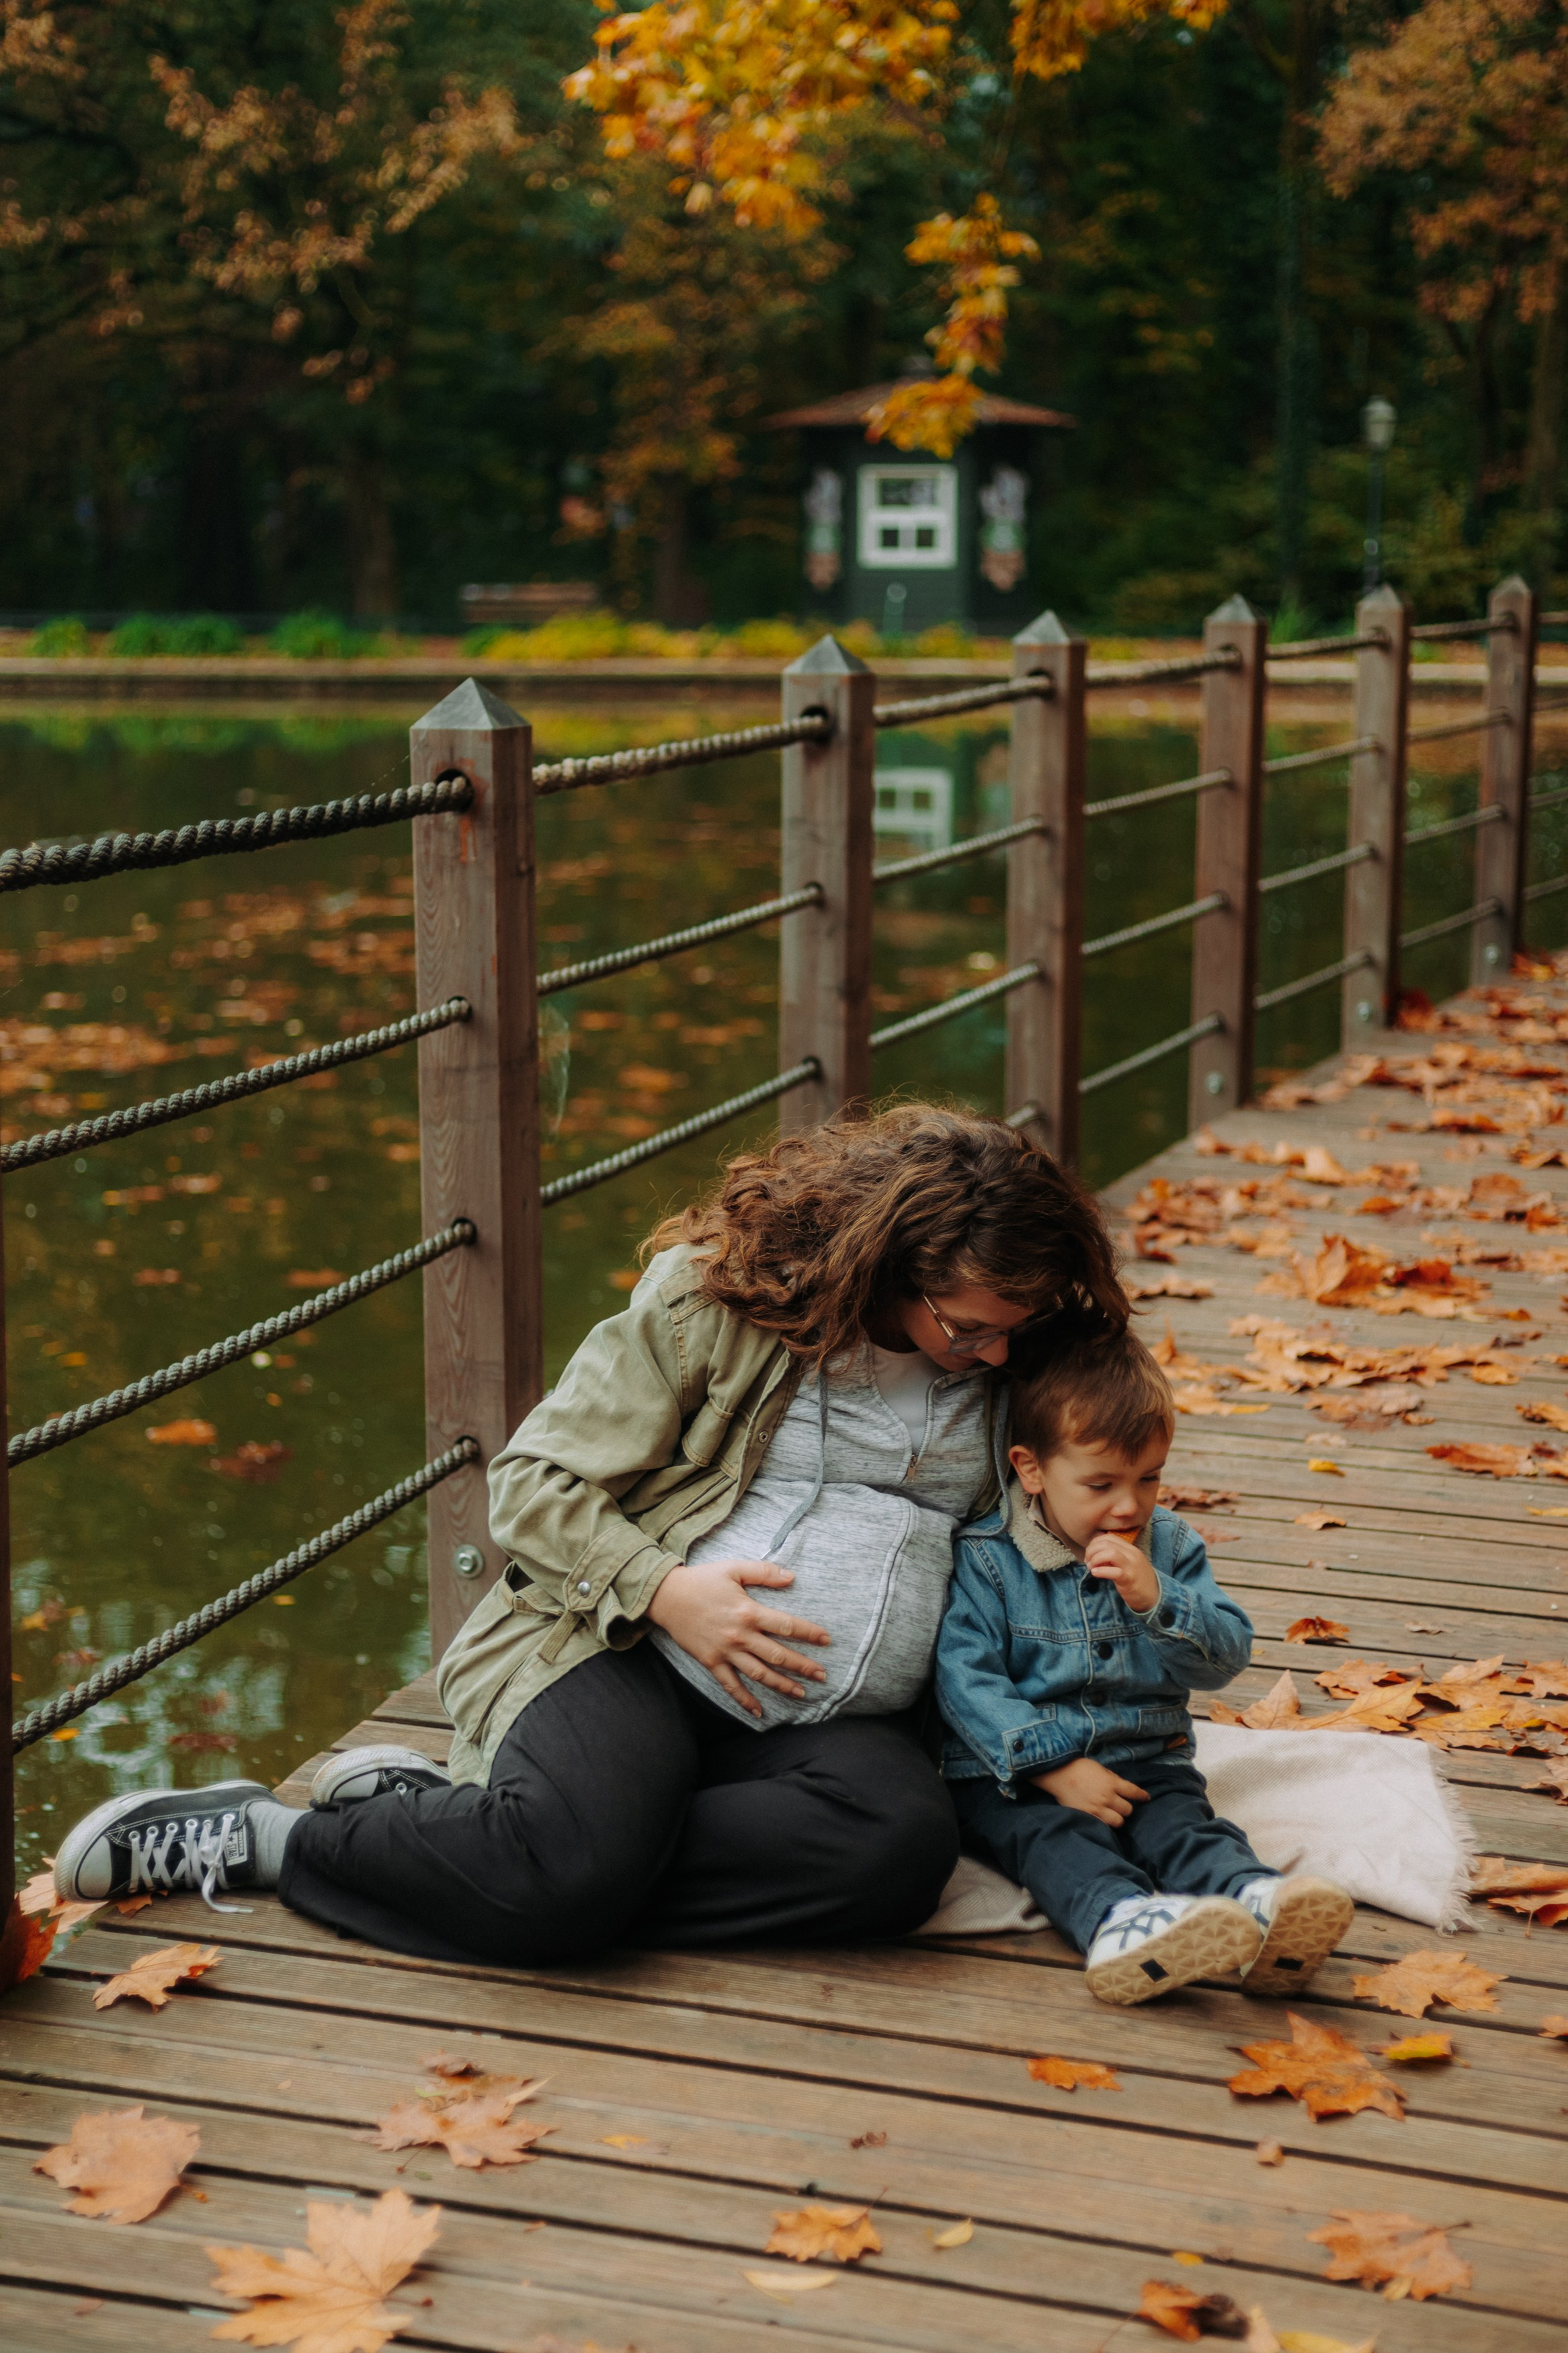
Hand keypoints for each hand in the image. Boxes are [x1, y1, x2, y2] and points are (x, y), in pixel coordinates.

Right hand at [644, 1559, 830, 1717]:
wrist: (666, 1597)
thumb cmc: (702, 1580)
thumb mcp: (734, 1568)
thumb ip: (764, 1572)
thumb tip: (792, 1577)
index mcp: (748, 1611)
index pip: (786, 1626)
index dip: (808, 1633)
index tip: (826, 1640)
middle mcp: (739, 1636)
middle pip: (777, 1655)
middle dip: (802, 1666)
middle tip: (822, 1675)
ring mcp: (725, 1652)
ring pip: (759, 1674)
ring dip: (781, 1685)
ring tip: (801, 1693)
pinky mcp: (711, 1662)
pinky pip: (731, 1686)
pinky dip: (745, 1700)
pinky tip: (759, 1712)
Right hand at [1031, 1756, 1148, 1825]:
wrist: (1059, 1773)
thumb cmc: (1080, 1767)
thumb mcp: (1101, 1769)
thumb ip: (1113, 1780)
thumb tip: (1122, 1789)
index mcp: (1112, 1782)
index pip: (1134, 1792)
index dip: (1142, 1796)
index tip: (1146, 1798)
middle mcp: (1107, 1797)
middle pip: (1128, 1810)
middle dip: (1126, 1808)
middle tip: (1122, 1806)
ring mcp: (1097, 1808)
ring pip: (1118, 1821)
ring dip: (1118, 1818)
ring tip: (1113, 1815)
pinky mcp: (1087, 1815)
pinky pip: (1103, 1825)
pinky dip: (1105, 1823)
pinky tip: (1103, 1819)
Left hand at [1085, 1531, 1159, 1614]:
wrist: (1154, 1595)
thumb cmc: (1137, 1579)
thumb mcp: (1128, 1563)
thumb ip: (1115, 1555)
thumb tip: (1095, 1551)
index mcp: (1130, 1549)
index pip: (1109, 1537)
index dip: (1095, 1544)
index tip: (1090, 1554)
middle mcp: (1132, 1555)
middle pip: (1106, 1543)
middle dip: (1092, 1551)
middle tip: (1088, 1562)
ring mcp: (1132, 1567)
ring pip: (1110, 1553)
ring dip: (1095, 1559)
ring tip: (1091, 1567)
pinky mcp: (1130, 1580)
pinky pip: (1114, 1572)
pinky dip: (1101, 1571)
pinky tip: (1095, 1573)